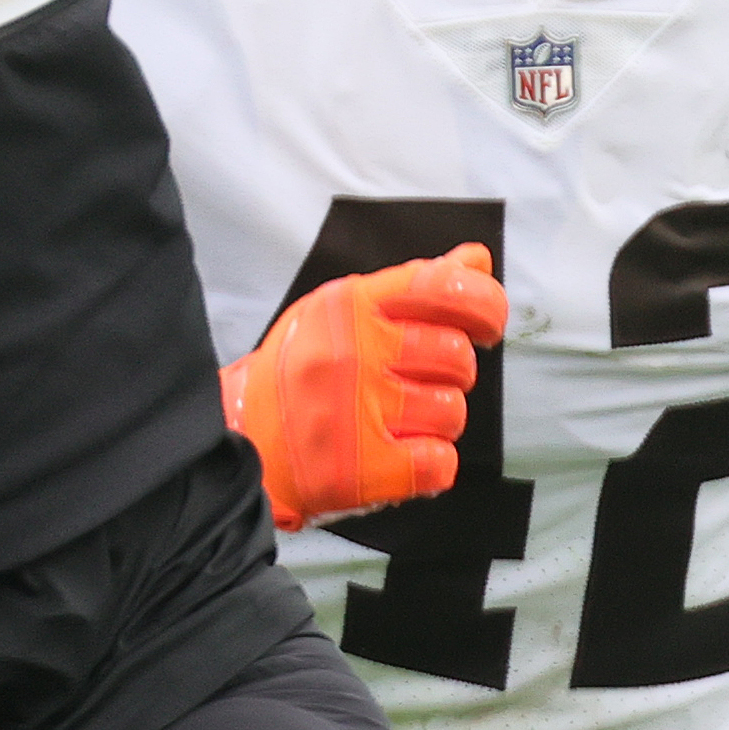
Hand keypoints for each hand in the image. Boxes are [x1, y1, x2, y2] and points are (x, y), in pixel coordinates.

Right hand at [221, 245, 506, 531]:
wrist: (243, 440)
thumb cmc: (302, 371)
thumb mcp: (344, 310)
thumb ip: (414, 285)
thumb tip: (477, 259)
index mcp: (350, 305)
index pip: (443, 286)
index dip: (484, 303)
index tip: (486, 325)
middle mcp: (353, 352)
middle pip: (457, 357)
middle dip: (447, 374)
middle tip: (409, 384)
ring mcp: (356, 412)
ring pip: (452, 412)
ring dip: (434, 421)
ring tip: (394, 420)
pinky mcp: (361, 470)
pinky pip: (440, 464)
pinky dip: (428, 465)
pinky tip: (396, 455)